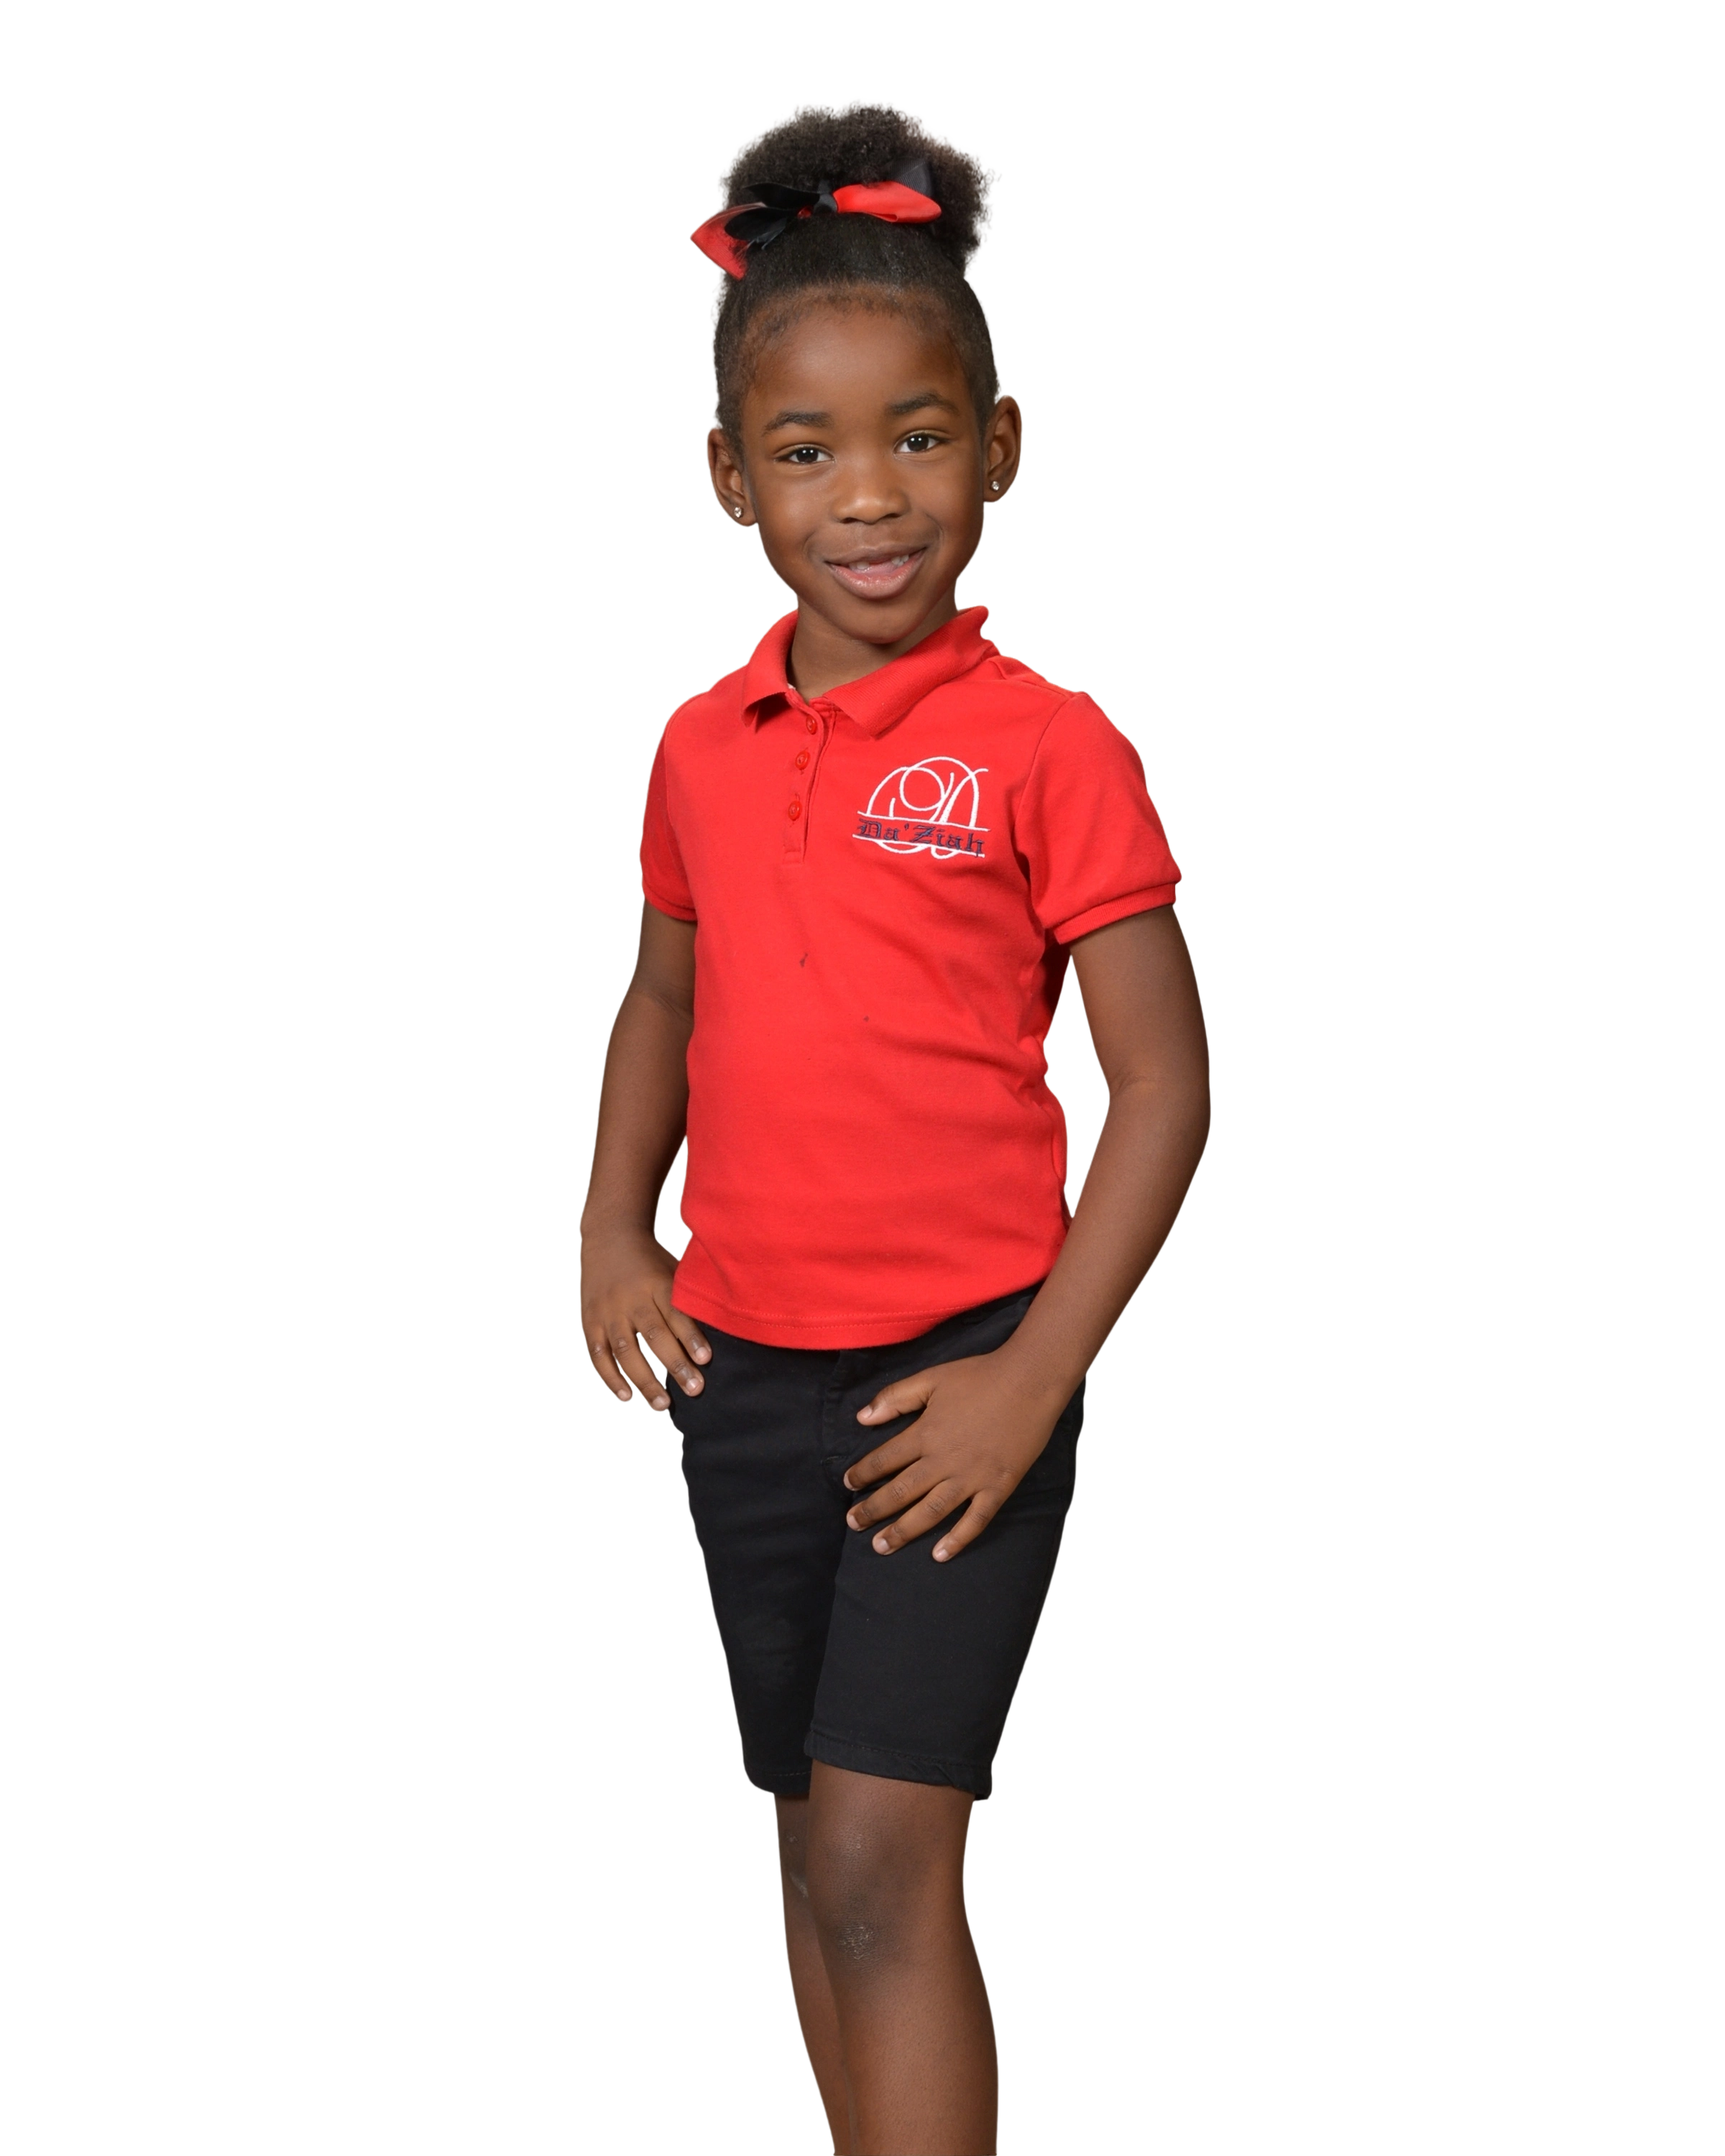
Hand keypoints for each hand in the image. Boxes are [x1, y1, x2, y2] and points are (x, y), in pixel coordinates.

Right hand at [577, 1216, 709, 1411]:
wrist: (609, 1236)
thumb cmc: (651, 1258)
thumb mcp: (673, 1266)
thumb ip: (688, 1295)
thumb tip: (721, 1325)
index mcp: (656, 1282)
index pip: (676, 1313)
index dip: (691, 1337)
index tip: (706, 1359)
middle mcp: (631, 1298)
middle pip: (654, 1335)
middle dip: (675, 1365)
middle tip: (695, 1390)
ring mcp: (608, 1311)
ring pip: (625, 1350)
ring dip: (644, 1379)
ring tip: (663, 1404)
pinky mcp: (590, 1321)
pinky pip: (599, 1354)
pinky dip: (610, 1376)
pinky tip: (625, 1395)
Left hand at [842, 1347, 1060, 1563]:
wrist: (1030, 1380)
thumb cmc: (980, 1376)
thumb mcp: (931, 1379)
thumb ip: (895, 1398)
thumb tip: (861, 1417)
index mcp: (925, 1433)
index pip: (884, 1460)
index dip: (862, 1473)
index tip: (847, 1485)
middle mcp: (943, 1461)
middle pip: (900, 1492)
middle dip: (873, 1510)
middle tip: (853, 1525)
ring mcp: (972, 1477)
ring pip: (930, 1512)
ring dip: (904, 1531)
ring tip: (882, 1547)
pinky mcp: (998, 1486)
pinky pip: (975, 1519)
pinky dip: (958, 1539)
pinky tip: (940, 1554)